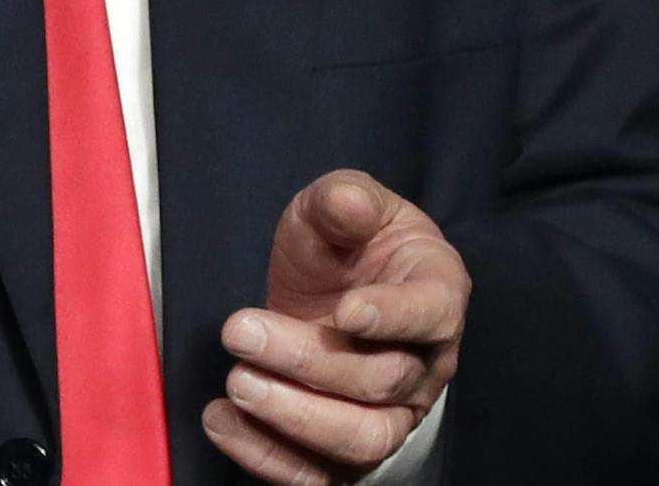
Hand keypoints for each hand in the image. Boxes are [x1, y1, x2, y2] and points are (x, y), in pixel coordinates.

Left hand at [203, 169, 468, 483]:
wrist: (333, 285)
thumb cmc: (346, 242)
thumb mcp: (340, 203)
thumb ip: (344, 200)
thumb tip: (347, 202)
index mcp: (436, 291)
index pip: (429, 314)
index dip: (392, 317)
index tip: (344, 311)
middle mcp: (426, 362)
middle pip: (380, 379)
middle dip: (307, 359)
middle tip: (240, 330)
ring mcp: (394, 413)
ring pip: (362, 437)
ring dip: (294, 416)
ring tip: (237, 382)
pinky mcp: (350, 449)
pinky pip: (322, 475)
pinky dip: (271, 458)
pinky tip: (222, 422)